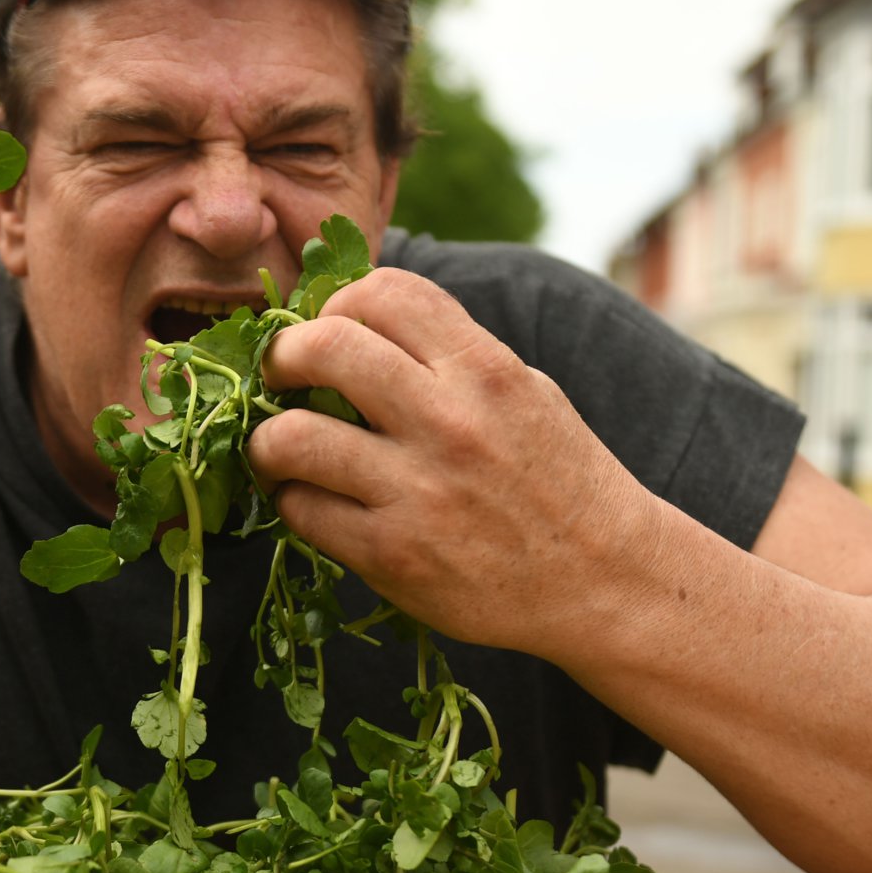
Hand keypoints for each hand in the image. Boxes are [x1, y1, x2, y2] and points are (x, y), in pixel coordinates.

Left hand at [247, 267, 660, 658]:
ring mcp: (417, 491)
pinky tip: (312, 502)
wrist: (603, 580)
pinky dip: (293, 502)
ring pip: (290, 436)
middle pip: (322, 347)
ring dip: (268, 440)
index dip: (337, 302)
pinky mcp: (393, 555)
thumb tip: (352, 322)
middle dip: (282, 356)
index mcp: (484, 370)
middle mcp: (449, 422)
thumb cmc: (555, 478)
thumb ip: (448, 355)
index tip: (327, 330)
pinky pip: (302, 511)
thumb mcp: (522, 392)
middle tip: (280, 377)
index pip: (383, 292)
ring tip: (280, 449)